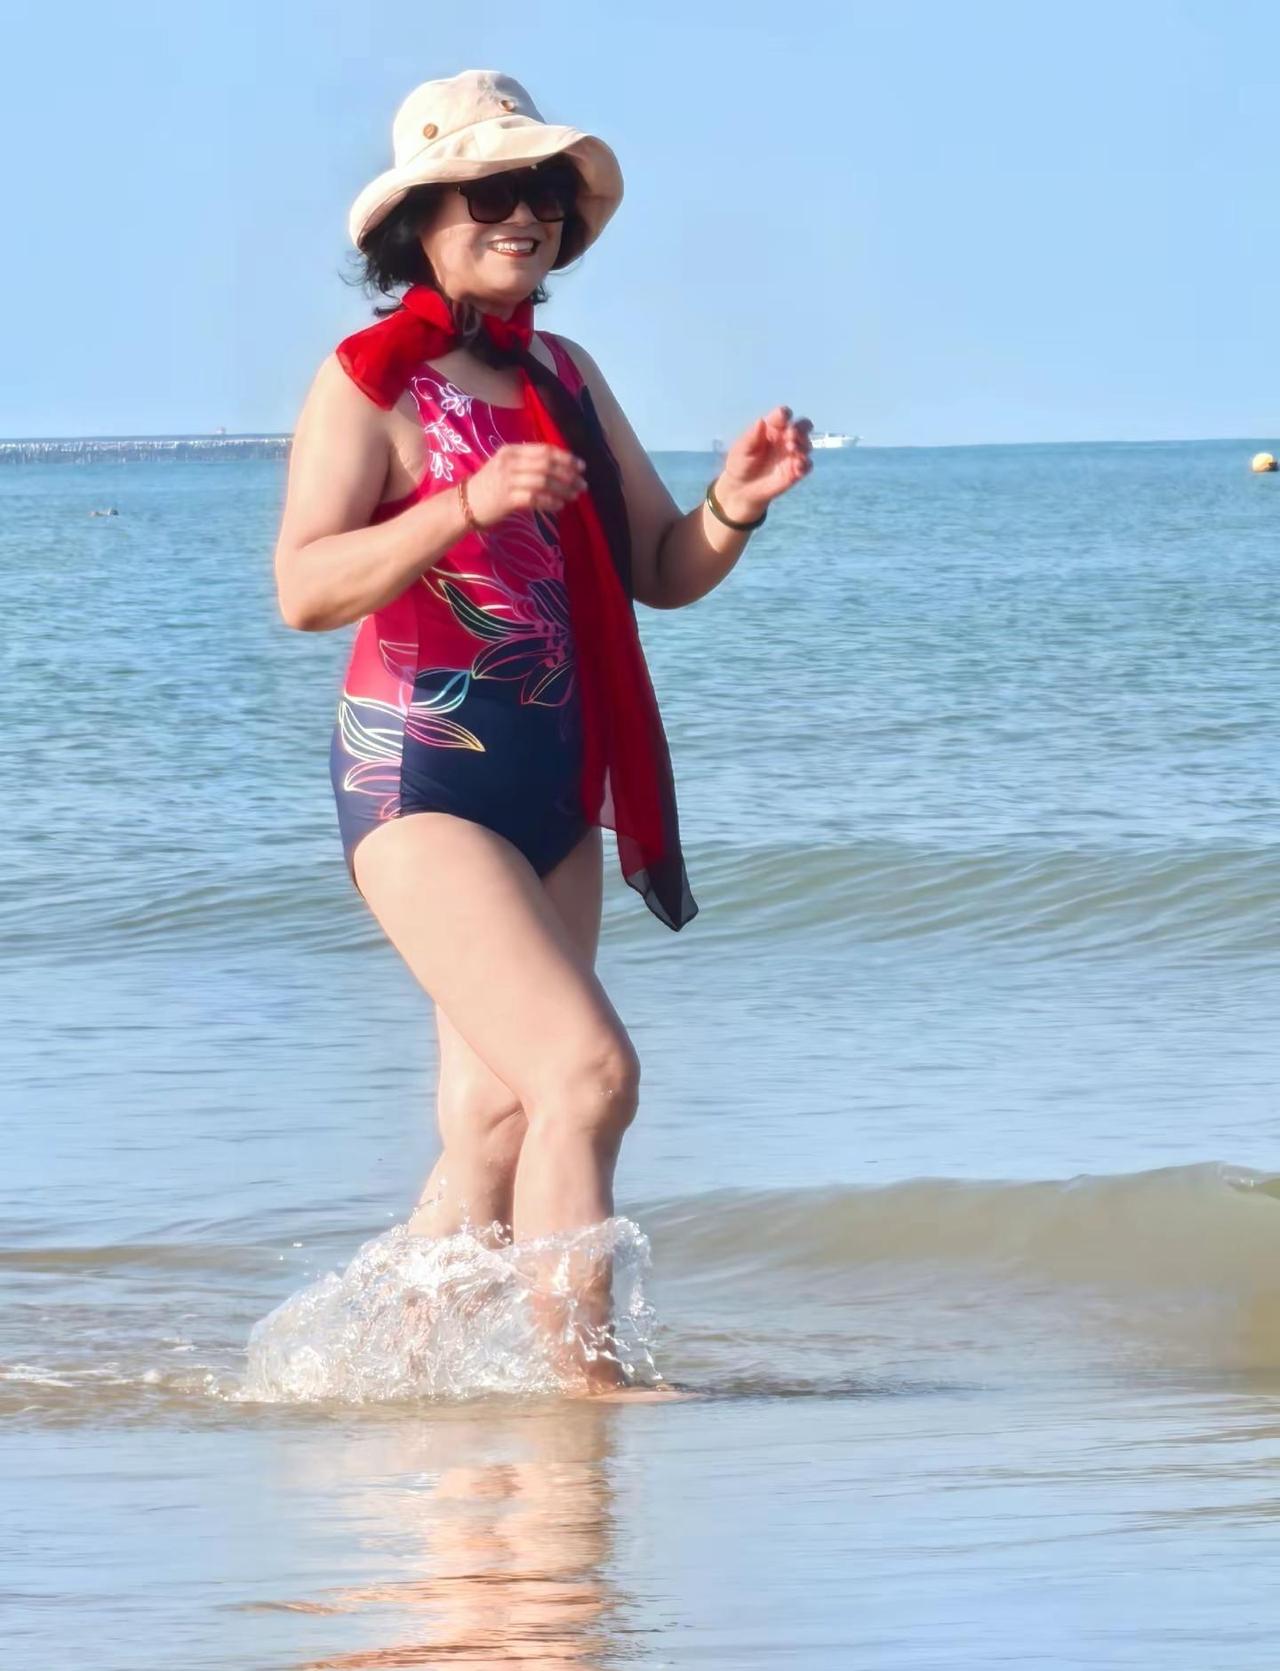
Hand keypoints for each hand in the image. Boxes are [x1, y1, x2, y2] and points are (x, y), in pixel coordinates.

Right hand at [465, 443, 587, 527]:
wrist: (464, 504)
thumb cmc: (488, 486)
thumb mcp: (505, 466)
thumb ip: (527, 463)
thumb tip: (557, 468)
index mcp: (511, 450)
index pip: (544, 450)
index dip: (565, 457)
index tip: (581, 466)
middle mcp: (509, 462)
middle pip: (547, 464)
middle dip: (568, 473)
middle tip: (583, 483)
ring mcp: (507, 480)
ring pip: (544, 481)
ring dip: (563, 488)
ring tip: (575, 495)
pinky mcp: (507, 499)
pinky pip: (535, 498)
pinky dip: (550, 501)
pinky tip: (560, 505)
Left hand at [716, 406, 813, 522]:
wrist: (742, 488)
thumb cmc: (740, 463)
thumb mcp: (741, 449)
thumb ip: (751, 436)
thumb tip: (761, 421)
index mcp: (772, 428)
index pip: (783, 416)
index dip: (784, 414)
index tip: (782, 417)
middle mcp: (786, 438)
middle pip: (802, 426)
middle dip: (800, 428)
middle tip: (791, 435)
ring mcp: (792, 455)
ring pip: (807, 444)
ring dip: (803, 444)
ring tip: (792, 449)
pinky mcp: (796, 471)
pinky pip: (807, 465)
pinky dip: (805, 464)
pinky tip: (797, 466)